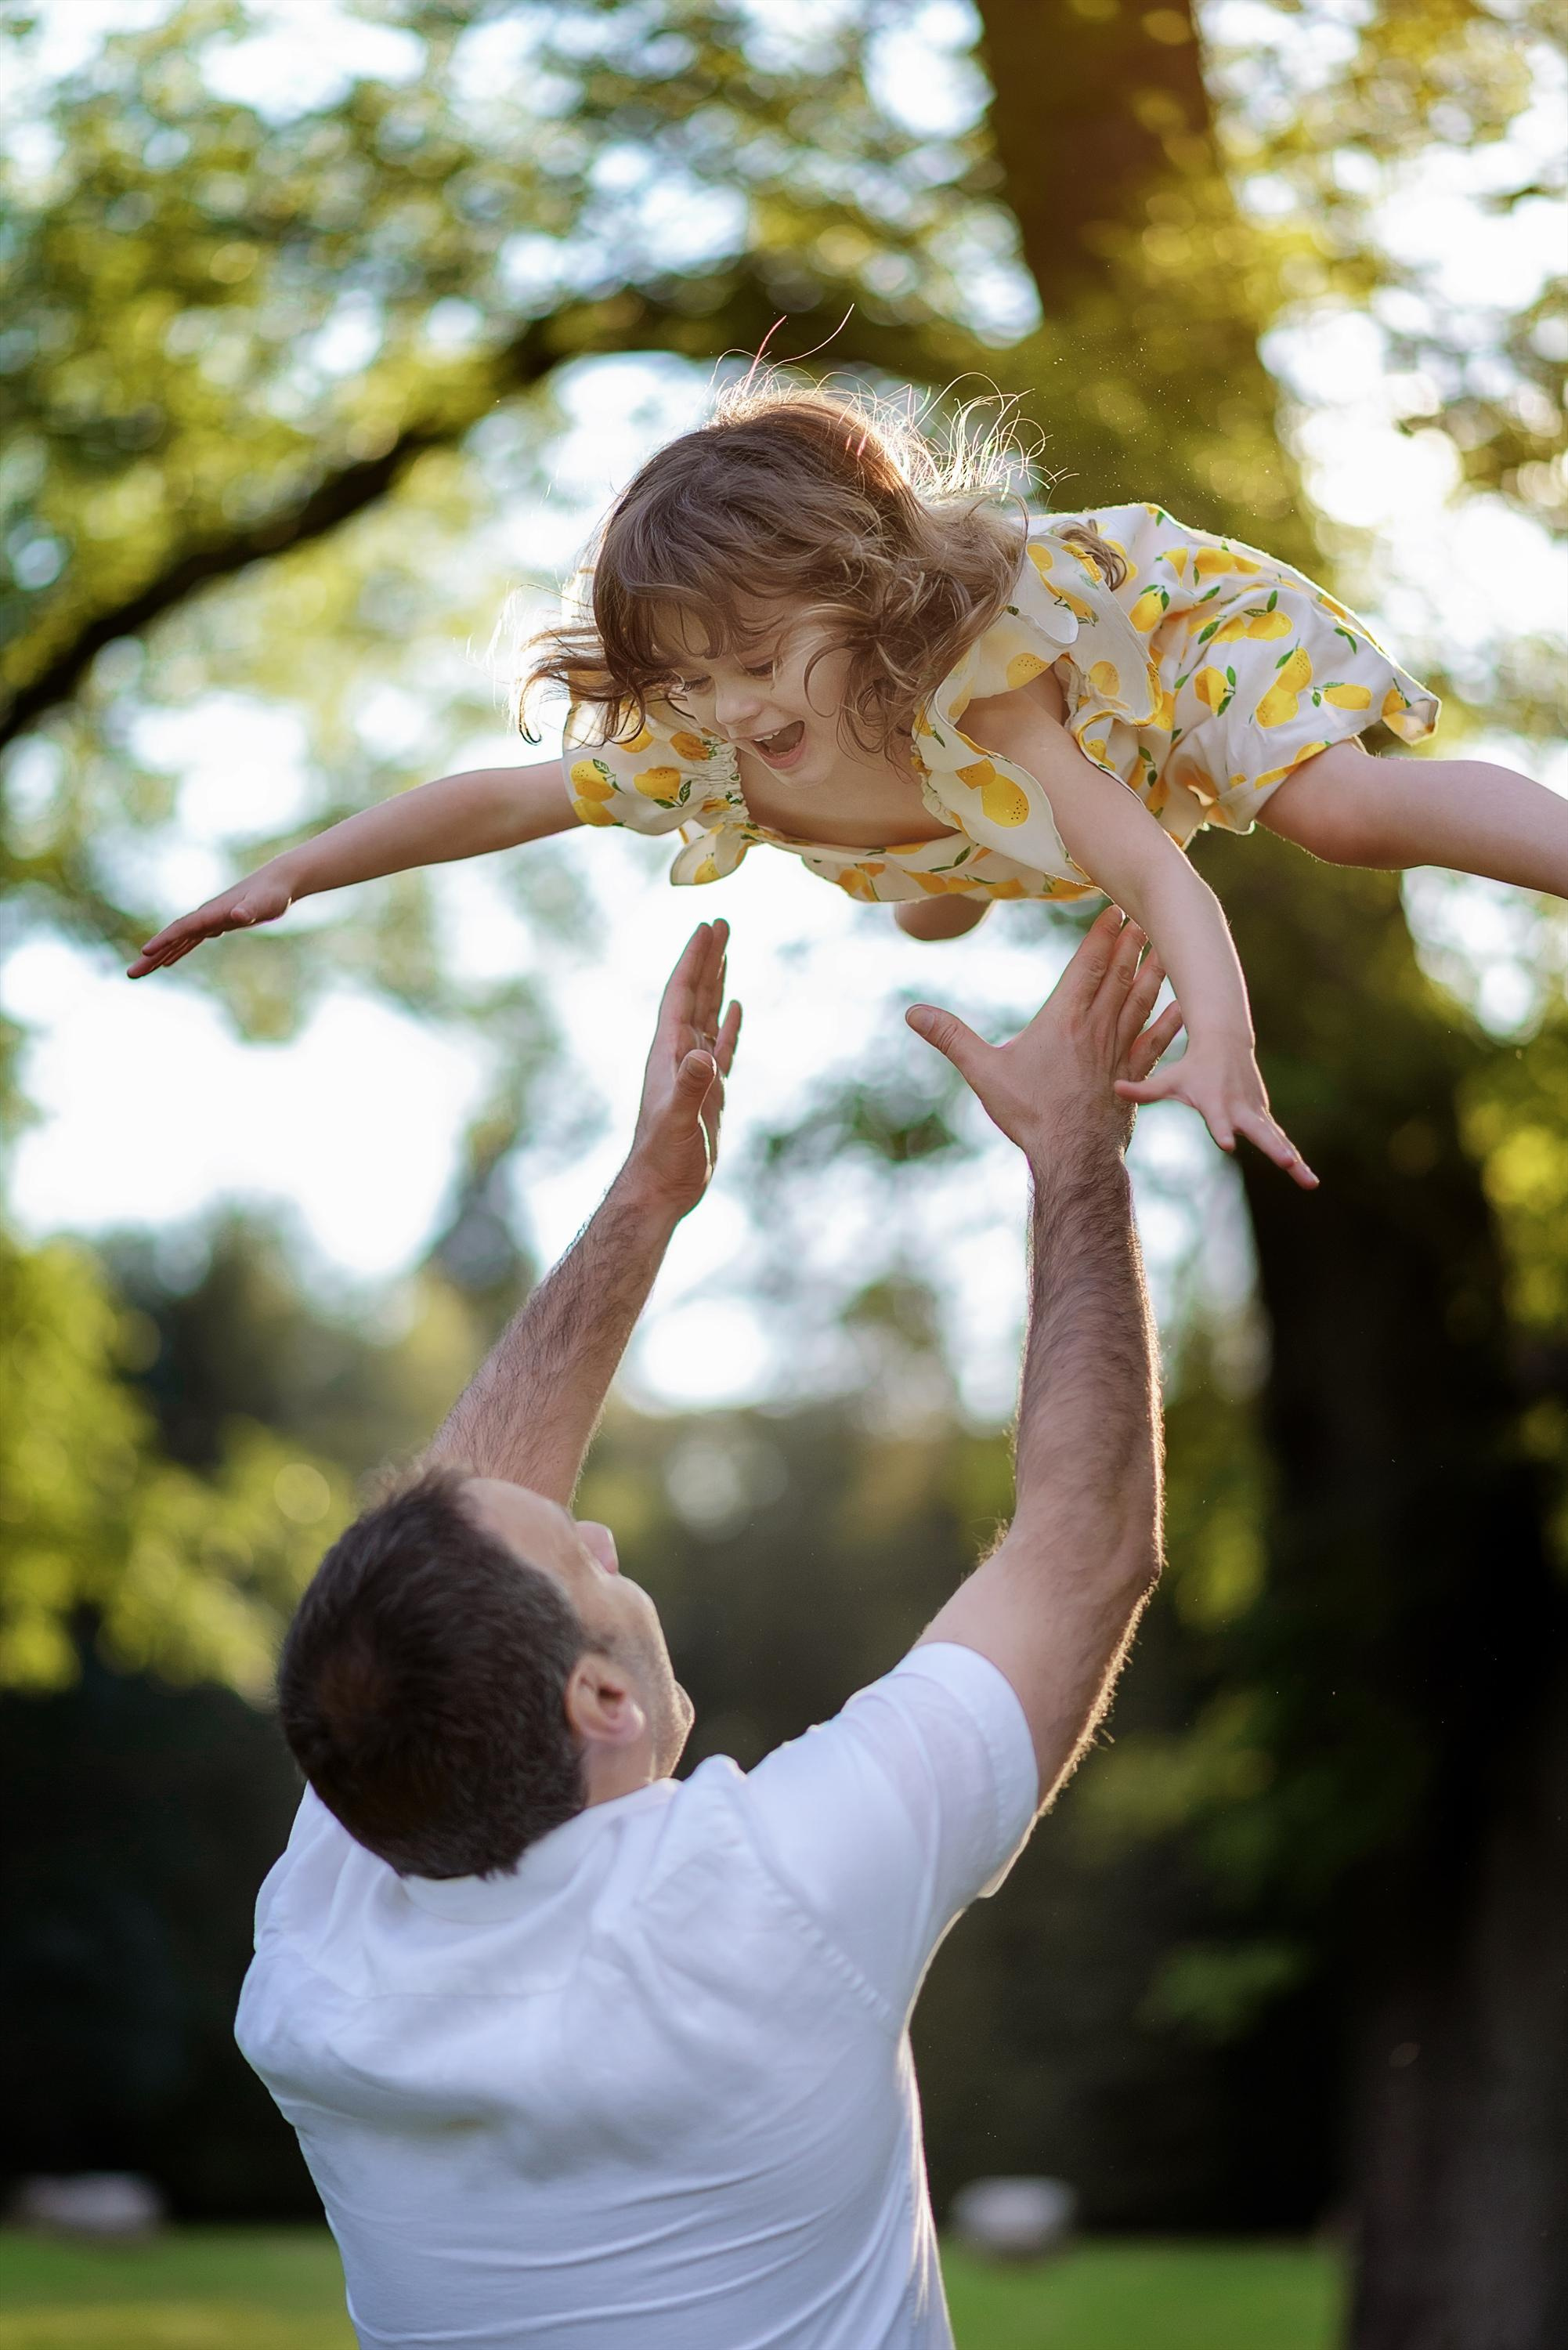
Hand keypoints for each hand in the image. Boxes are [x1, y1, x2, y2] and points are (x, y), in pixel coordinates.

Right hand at [127, 860, 295, 976]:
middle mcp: (205, 916)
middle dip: (151, 956)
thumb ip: (249, 910)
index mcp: (212, 913)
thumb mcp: (264, 904)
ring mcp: (209, 920)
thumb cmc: (273, 893)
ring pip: (178, 941)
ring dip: (158, 956)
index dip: (164, 940)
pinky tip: (167, 962)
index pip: (182, 928)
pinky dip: (177, 951)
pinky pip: (190, 941)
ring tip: (139, 972)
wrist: (278, 881)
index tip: (145, 951)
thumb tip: (238, 916)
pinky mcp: (217, 924)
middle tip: (130, 974)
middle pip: (172, 937)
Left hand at [622, 921, 741, 1220]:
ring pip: (707, 1015)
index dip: (694, 960)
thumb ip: (690, 1088)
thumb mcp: (678, 1121)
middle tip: (721, 923)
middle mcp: (678, 1054)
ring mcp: (693, 1070)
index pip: (682, 995)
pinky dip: (728, 1024)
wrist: (660, 1189)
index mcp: (668, 1052)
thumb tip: (703, 1057)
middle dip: (707, 959)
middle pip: (695, 995)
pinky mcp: (707, 1090)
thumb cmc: (664, 1158)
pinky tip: (735, 1007)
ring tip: (726, 951)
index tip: (707, 927)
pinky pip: (720, 1046)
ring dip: (716, 983)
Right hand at [905, 905, 1182, 1161]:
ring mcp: (1119, 1052)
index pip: (1087, 967)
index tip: (1116, 909)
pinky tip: (1184, 1006)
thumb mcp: (983, 1073)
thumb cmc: (1028, 1114)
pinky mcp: (1134, 1077)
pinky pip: (1158, 1041)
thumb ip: (951, 1038)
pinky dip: (1171, 1020)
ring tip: (1167, 946)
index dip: (1102, 936)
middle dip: (1132, 943)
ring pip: (1141, 1001)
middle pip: (1119, 976)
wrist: (1072, 1155)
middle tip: (1147, 913)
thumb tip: (913, 1013)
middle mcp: (1097, 1029)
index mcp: (1063, 1021)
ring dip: (1154, 971)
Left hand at [1115, 1035, 1317, 1188]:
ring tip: (1311, 1184)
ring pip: (1277, 1140)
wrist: (1225, 1042)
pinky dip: (1296, 1160)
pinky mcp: (1263, 1116)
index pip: (1218, 1120)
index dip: (1221, 1131)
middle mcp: (1239, 1110)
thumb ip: (1143, 1090)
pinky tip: (1309, 1180)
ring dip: (1295, 1162)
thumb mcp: (1167, 1079)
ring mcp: (1255, 1113)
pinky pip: (1281, 1141)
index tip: (1227, 1144)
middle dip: (1273, 1148)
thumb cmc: (1191, 1066)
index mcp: (1216, 1103)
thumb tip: (1113, 1088)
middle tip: (1288, 1162)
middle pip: (1260, 1132)